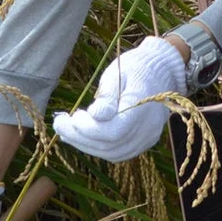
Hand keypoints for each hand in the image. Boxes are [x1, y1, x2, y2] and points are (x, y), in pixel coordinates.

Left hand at [51, 36, 188, 162]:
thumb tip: (94, 116)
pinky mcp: (144, 142)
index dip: (89, 129)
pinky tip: (82, 137)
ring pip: (112, 153)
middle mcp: (148, 127)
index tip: (72, 116)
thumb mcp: (118, 73)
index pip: (114, 131)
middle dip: (80, 137)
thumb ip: (107, 96)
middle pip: (110, 145)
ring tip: (66, 131)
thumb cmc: (136, 67)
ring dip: (85, 145)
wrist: (162, 71)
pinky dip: (97, 148)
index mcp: (142, 105)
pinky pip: (118, 152)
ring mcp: (148, 137)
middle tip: (59, 123)